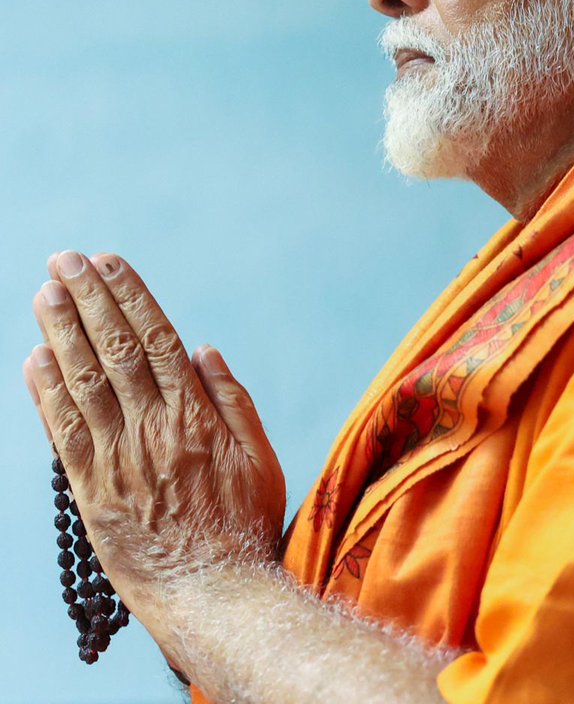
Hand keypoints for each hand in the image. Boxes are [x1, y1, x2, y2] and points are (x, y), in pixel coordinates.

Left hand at [23, 250, 285, 640]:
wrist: (213, 594)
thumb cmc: (243, 524)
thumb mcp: (259, 456)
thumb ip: (232, 400)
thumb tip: (202, 350)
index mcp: (195, 414)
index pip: (155, 338)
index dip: (129, 296)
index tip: (109, 262)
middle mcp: (153, 428)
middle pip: (115, 349)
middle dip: (88, 299)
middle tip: (64, 260)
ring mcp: (118, 459)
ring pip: (84, 382)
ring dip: (62, 333)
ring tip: (45, 292)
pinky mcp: (91, 491)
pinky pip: (64, 433)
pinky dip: (47, 394)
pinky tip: (34, 358)